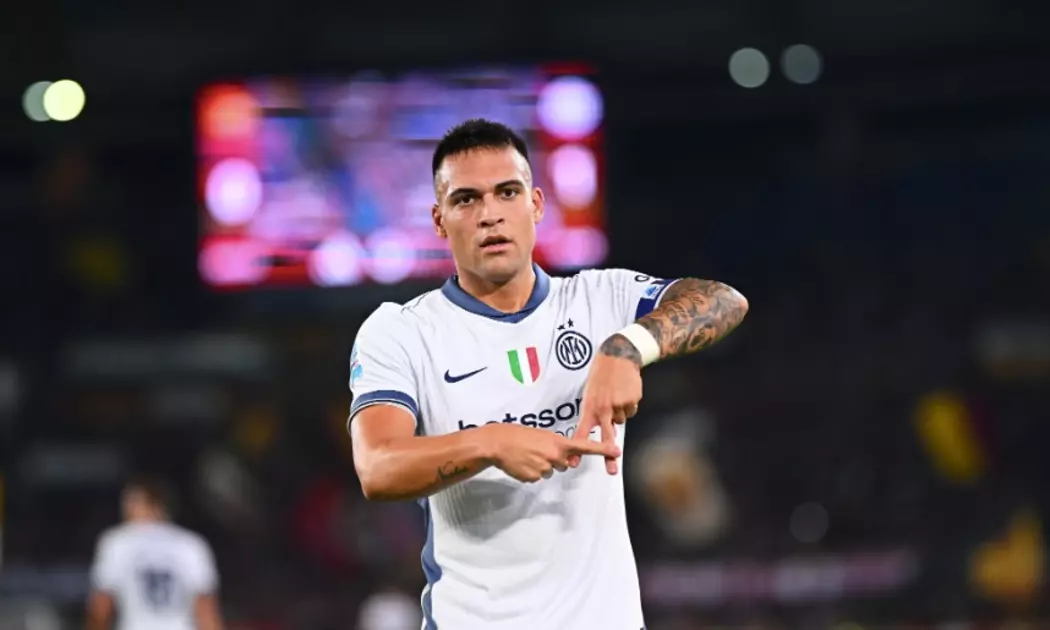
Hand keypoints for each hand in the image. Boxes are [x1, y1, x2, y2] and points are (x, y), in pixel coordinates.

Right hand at [480, 424, 620, 482]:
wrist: (497, 443)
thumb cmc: (519, 435)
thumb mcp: (542, 435)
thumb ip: (557, 446)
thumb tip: (566, 458)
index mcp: (558, 442)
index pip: (585, 446)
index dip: (602, 449)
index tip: (616, 451)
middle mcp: (554, 456)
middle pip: (565, 464)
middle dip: (556, 459)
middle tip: (539, 450)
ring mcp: (544, 468)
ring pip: (551, 471)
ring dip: (542, 465)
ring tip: (528, 455)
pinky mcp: (533, 478)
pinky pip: (538, 477)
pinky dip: (532, 471)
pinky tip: (522, 463)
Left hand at [570, 350, 642, 474]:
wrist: (618, 356)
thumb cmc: (601, 376)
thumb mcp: (591, 393)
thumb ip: (594, 413)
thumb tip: (603, 432)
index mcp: (590, 407)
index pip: (583, 431)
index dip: (579, 448)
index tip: (574, 462)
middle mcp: (604, 408)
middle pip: (607, 436)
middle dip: (608, 455)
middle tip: (611, 470)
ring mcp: (618, 405)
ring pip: (622, 421)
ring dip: (620, 413)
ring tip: (616, 396)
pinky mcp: (631, 400)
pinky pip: (631, 411)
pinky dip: (629, 405)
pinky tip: (625, 392)